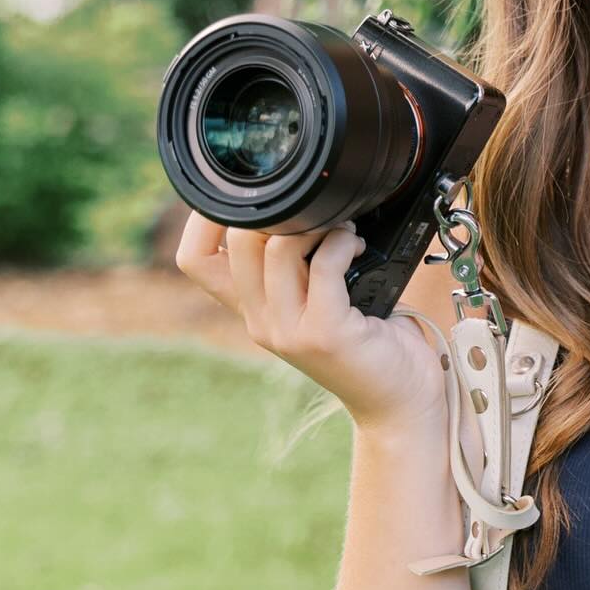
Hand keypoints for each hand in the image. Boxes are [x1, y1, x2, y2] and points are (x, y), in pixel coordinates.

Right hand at [174, 212, 449, 432]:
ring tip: (342, 228)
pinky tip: (357, 244)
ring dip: (316, 222)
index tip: (248, 189)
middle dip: (274, 208)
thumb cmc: (365, 341)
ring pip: (278, 248)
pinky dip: (343, 241)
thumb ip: (297, 265)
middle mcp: (259, 321)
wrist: (397, 400)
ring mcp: (287, 330)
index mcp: (251, 309)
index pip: (193, 259)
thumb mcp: (316, 299)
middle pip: (235, 243)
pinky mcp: (324, 332)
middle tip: (313, 209)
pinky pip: (325, 263)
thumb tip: (296, 204)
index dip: (205, 216)